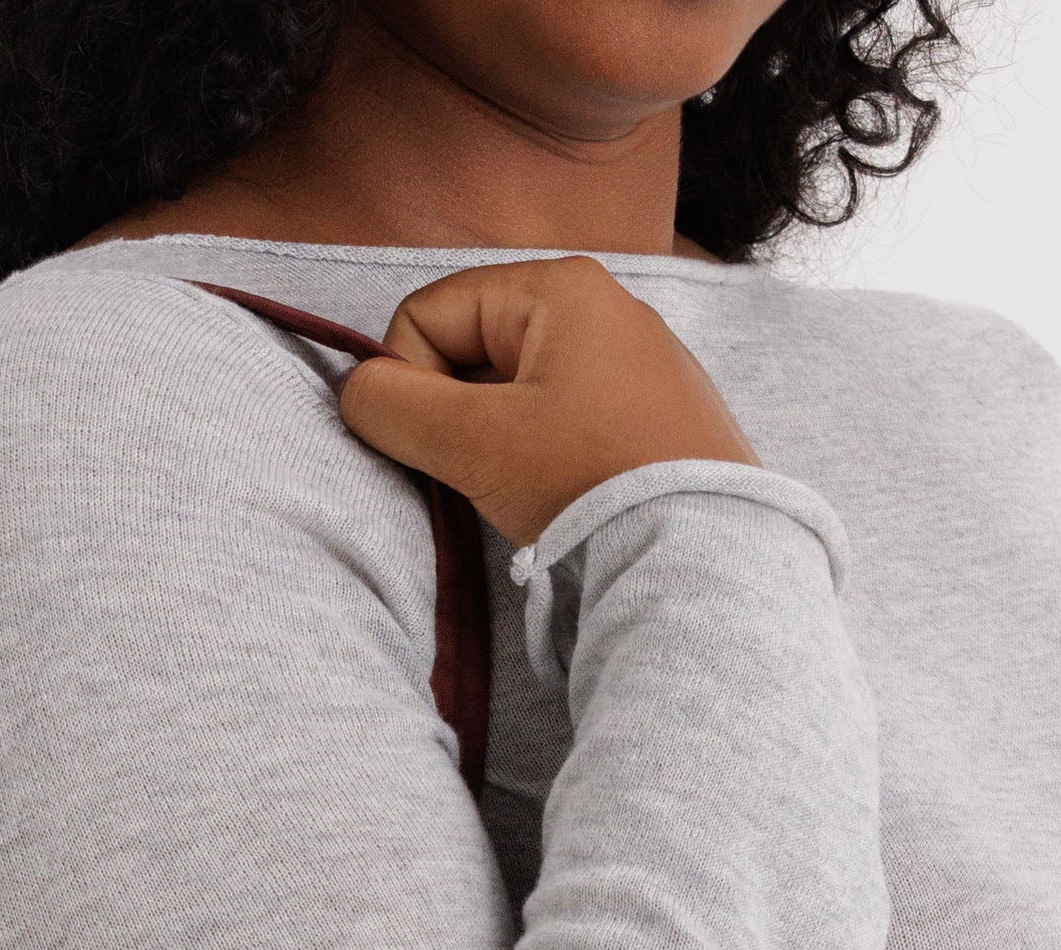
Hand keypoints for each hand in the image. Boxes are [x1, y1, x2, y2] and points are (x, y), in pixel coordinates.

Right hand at [338, 254, 759, 547]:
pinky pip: (565, 419)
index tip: (436, 446)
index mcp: (558, 286)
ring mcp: (635, 360)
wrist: (704, 553)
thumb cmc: (589, 483)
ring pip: (515, 390)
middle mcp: (603, 305)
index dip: (408, 382)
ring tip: (526, 490)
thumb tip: (357, 392)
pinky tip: (564, 496)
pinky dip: (544, 456)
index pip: (429, 314)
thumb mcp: (474, 443)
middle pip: (472, 349)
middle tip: (479, 473)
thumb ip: (393, 407)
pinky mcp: (655, 414)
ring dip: (495, 441)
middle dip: (455, 414)